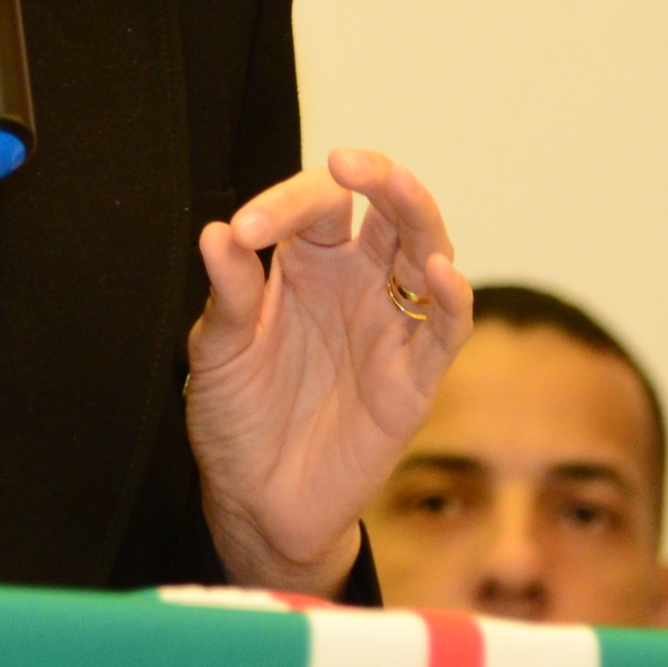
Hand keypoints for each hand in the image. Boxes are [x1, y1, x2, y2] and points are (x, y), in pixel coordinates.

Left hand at [182, 150, 471, 595]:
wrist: (255, 502)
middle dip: (377, 176)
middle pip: (389, 209)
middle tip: (347, 163)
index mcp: (308, 263)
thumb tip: (215, 231)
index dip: (283, 205)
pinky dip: (452, 297)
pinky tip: (440, 272)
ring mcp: (391, 326)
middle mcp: (357, 282)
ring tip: (397, 184)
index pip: (316, 204)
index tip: (244, 232)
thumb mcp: (218, 353)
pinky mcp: (415, 379)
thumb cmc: (235, 416)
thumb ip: (228, 294)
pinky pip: (446, 329)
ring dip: (418, 214)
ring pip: (428, 251)